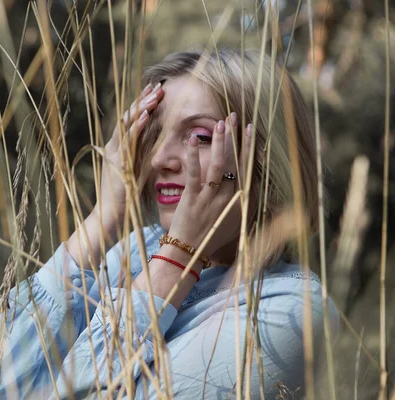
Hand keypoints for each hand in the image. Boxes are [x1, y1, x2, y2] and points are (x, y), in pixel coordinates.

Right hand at [96, 83, 163, 228]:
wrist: (110, 215)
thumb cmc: (125, 197)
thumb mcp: (136, 172)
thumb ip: (144, 157)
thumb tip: (159, 144)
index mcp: (120, 148)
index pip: (132, 121)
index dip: (143, 105)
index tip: (156, 90)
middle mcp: (114, 147)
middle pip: (129, 118)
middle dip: (143, 101)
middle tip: (158, 86)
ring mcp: (114, 153)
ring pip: (126, 125)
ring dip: (141, 109)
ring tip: (154, 96)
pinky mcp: (116, 162)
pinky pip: (126, 141)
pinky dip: (135, 127)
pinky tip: (145, 116)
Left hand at [167, 113, 252, 261]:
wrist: (189, 251)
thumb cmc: (211, 237)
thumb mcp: (234, 220)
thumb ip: (244, 202)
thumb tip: (253, 183)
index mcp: (240, 201)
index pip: (247, 168)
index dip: (249, 148)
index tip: (251, 129)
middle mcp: (228, 198)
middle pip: (235, 162)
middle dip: (237, 138)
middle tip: (237, 117)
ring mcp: (210, 198)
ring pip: (217, 165)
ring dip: (219, 143)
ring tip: (220, 123)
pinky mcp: (192, 199)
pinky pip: (194, 174)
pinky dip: (192, 156)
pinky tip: (191, 139)